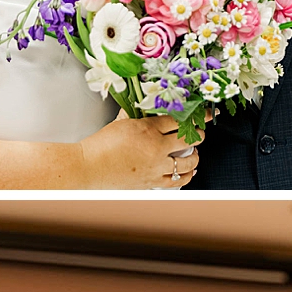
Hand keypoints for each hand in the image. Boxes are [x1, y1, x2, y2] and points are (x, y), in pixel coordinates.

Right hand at [80, 112, 198, 188]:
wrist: (89, 167)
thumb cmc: (100, 145)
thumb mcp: (120, 123)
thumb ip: (137, 115)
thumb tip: (146, 108)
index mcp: (147, 129)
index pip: (178, 120)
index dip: (193, 116)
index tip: (202, 115)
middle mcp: (156, 149)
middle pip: (189, 140)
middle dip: (198, 135)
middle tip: (199, 133)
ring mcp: (156, 167)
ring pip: (188, 163)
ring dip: (195, 157)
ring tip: (194, 153)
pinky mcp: (153, 182)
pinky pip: (177, 181)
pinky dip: (187, 176)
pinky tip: (190, 171)